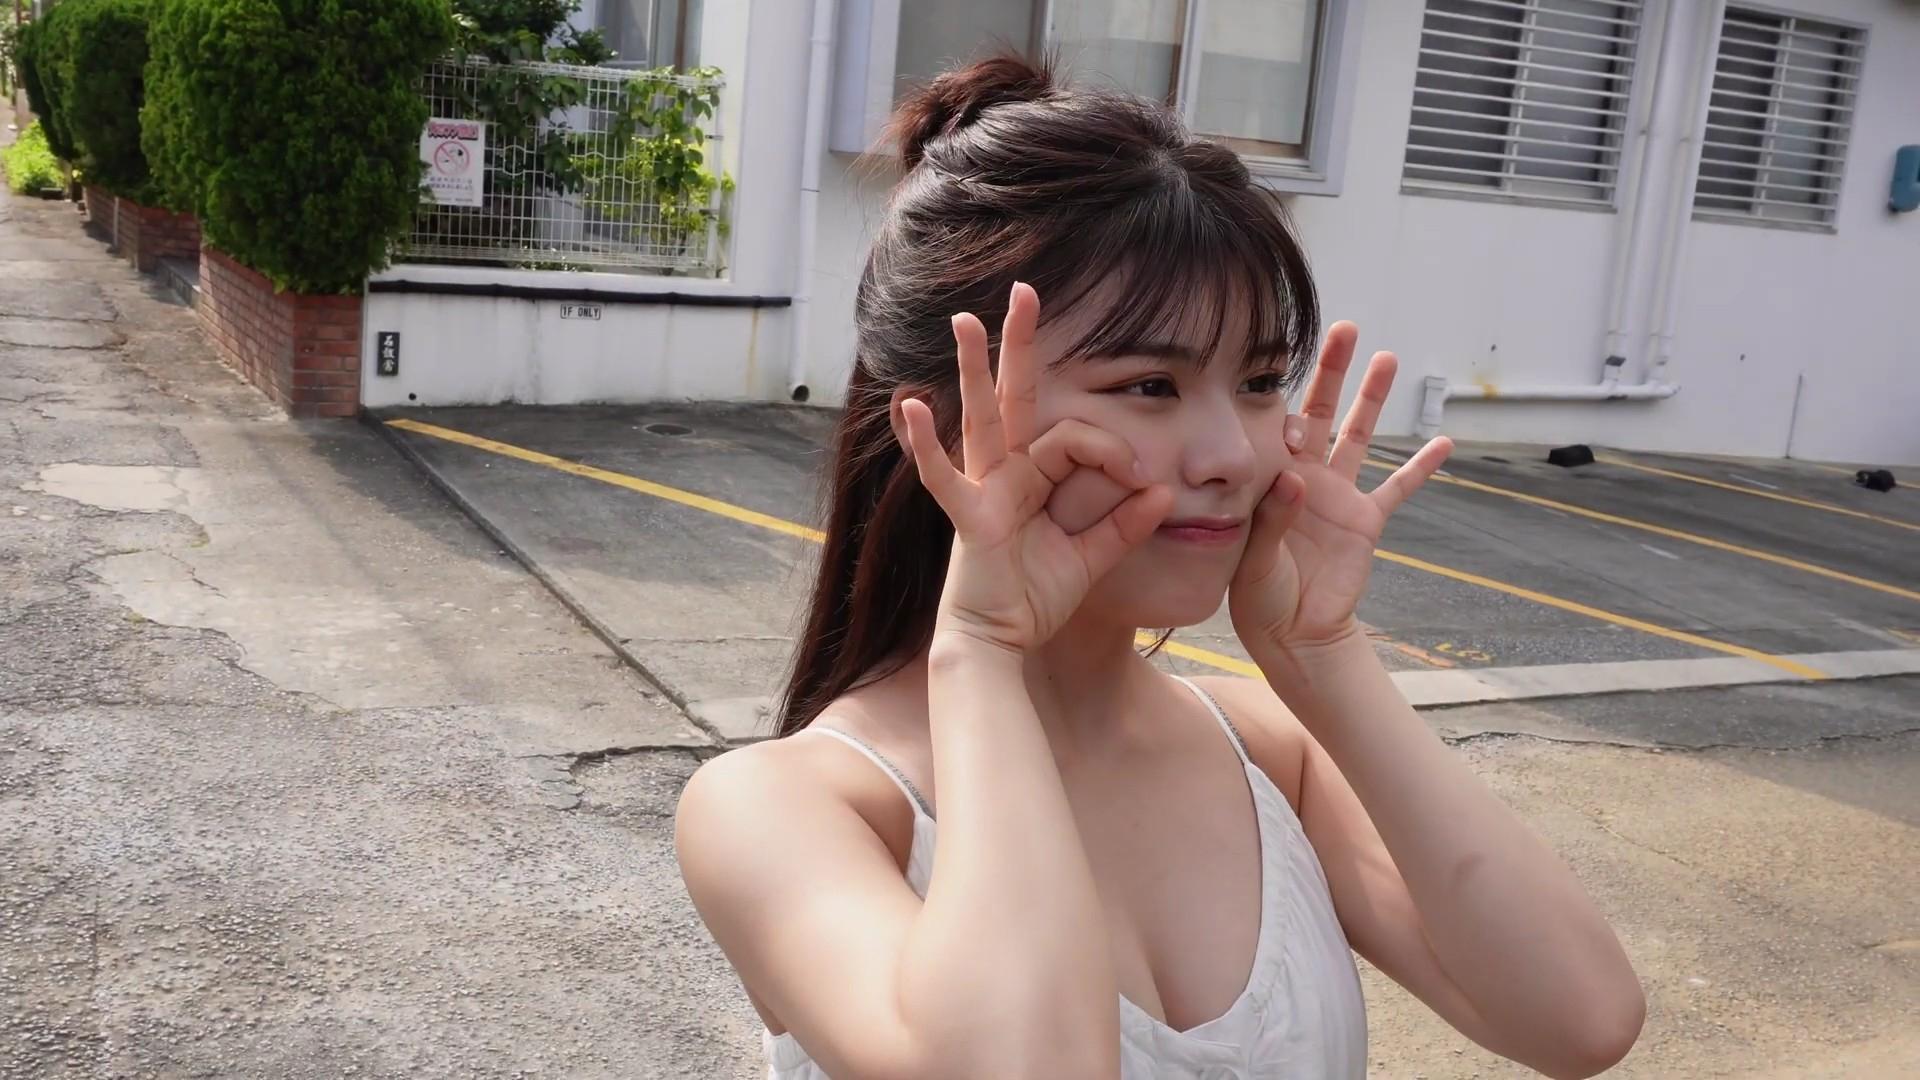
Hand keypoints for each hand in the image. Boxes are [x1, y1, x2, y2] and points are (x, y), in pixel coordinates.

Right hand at [900, 283, 1175, 655]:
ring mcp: (981, 489)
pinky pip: (942, 476)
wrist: (1000, 643)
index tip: (1140, 480)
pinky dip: (923, 443)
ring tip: (964, 321)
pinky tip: (909, 406)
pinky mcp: (968, 517)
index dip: (1113, 450)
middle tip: (1025, 290)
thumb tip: (1163, 492)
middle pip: (1013, 395)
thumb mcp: (1090, 558)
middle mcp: (1003, 473)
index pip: (1075, 437)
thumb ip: (1124, 525)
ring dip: (971, 368)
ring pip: (979, 418)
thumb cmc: (1034, 599)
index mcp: (1032, 477)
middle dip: (1019, 344)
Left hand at [1229, 322, 1451, 654]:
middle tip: (1345, 329)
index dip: (1281, 408)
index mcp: (1271, 480)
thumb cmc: (1260, 595)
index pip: (1277, 429)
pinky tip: (1443, 441)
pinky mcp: (1366, 520)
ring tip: (1388, 357)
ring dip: (1374, 399)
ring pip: (1360, 436)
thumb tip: (1293, 479)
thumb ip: (1273, 520)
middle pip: (1321, 413)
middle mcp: (1305, 477)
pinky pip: (1398, 488)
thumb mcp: (1255, 560)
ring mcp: (1339, 495)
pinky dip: (1420, 467)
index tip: (1285, 398)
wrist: (1294, 632)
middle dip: (1333, 372)